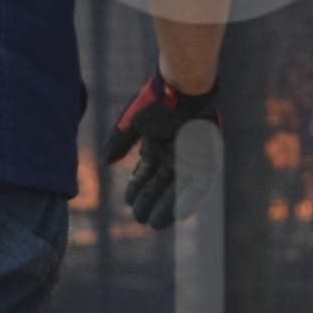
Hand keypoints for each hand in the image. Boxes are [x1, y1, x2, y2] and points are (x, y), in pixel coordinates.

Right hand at [102, 74, 218, 231]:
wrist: (182, 88)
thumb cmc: (156, 100)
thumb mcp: (131, 123)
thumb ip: (118, 142)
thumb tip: (105, 162)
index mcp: (157, 143)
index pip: (146, 172)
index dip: (137, 188)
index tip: (128, 201)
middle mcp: (174, 152)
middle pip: (161, 184)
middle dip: (149, 202)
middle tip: (138, 218)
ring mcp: (191, 156)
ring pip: (178, 188)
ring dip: (166, 206)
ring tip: (154, 224)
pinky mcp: (207, 159)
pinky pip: (198, 186)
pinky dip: (187, 200)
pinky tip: (176, 215)